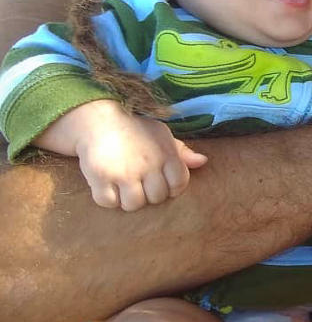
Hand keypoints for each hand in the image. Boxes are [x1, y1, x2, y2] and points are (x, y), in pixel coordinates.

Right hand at [37, 100, 207, 210]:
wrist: (97, 117)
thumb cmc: (134, 129)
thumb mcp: (161, 134)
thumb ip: (181, 151)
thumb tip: (204, 161)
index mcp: (166, 154)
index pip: (179, 185)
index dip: (170, 187)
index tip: (159, 181)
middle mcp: (148, 165)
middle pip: (156, 198)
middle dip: (148, 193)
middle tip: (138, 182)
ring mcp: (124, 172)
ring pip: (133, 204)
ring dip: (127, 199)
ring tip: (123, 185)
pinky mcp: (100, 177)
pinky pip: (108, 202)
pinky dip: (107, 198)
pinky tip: (107, 185)